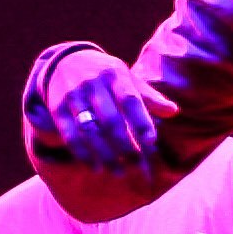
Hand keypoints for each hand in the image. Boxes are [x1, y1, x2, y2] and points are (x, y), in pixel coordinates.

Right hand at [34, 50, 159, 175]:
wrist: (65, 61)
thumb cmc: (105, 75)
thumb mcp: (127, 78)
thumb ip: (148, 97)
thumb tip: (174, 111)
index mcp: (115, 74)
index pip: (131, 100)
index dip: (141, 121)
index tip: (152, 142)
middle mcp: (93, 84)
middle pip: (110, 120)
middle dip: (124, 145)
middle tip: (136, 165)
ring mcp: (73, 96)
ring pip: (90, 130)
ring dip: (105, 154)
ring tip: (118, 172)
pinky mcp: (58, 108)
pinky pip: (70, 135)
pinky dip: (83, 154)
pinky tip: (95, 167)